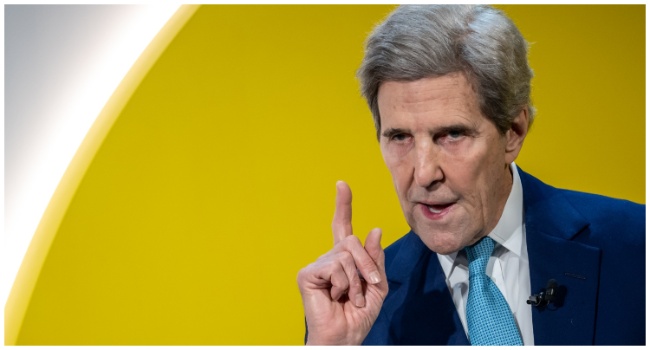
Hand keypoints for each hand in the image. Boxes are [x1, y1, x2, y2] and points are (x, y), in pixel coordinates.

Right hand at [297, 181, 387, 344]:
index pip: (343, 227)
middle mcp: (329, 258)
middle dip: (367, 264)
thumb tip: (374, 229)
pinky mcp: (307, 274)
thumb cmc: (358, 315)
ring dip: (357, 280)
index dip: (343, 205)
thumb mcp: (377, 285)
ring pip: (346, 255)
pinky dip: (343, 284)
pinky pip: (335, 266)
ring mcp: (317, 265)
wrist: (346, 336)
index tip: (342, 185)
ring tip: (350, 297)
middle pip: (352, 241)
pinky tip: (336, 297)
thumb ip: (375, 259)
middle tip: (370, 286)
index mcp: (344, 260)